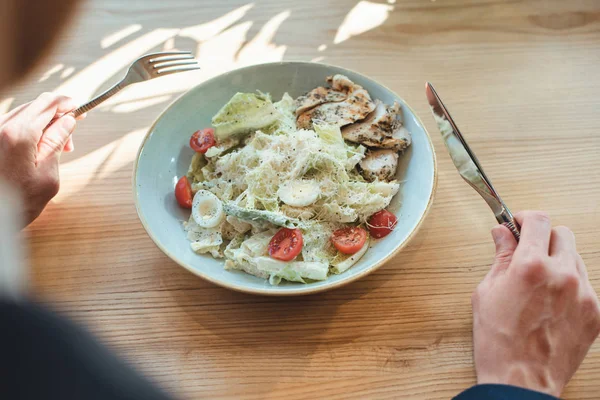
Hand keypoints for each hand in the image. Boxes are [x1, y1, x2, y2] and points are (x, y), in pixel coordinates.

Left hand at [0, 93, 79, 225]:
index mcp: (18, 134)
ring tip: (54, 151)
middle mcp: (1, 127)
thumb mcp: (47, 175)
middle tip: (69, 141)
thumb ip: (57, 143)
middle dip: (57, 118)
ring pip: (23, 115)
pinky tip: (36, 151)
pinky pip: (12, 125)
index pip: (48, 104)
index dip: (67, 104)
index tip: (80, 110)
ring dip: (43, 126)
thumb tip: (67, 121)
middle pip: (35, 106)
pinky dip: (28, 132)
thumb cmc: (16, 204)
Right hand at [472, 211, 599, 396]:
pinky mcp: (594, 312)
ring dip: (557, 260)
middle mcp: (562, 275)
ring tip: (538, 282)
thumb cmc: (498, 341)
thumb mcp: (486, 292)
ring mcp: (583, 294)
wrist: (521, 381)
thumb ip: (500, 257)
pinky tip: (551, 301)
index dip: (524, 217)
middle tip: (526, 251)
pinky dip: (569, 284)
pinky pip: (584, 284)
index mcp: (531, 267)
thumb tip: (502, 233)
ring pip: (575, 257)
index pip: (538, 220)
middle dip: (542, 237)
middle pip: (562, 233)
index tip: (517, 223)